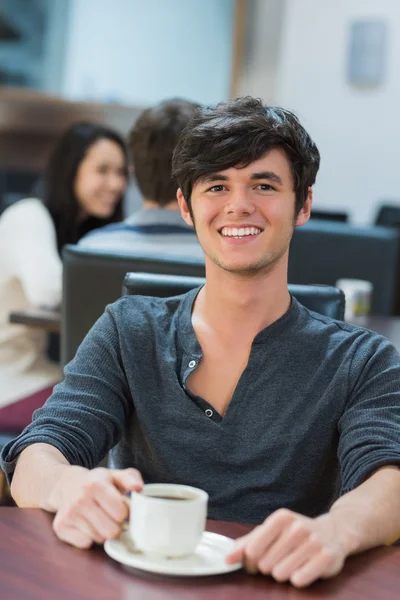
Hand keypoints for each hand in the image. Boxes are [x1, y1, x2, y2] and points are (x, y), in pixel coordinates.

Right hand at [50, 466, 142, 548]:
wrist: (66, 485)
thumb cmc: (96, 482)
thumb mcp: (114, 475)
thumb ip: (131, 478)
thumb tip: (139, 487)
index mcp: (96, 484)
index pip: (121, 513)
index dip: (123, 512)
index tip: (119, 507)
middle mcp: (80, 499)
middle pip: (111, 530)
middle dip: (114, 525)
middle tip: (109, 515)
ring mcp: (69, 514)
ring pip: (98, 538)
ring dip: (102, 531)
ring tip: (97, 518)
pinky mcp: (60, 527)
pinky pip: (84, 544)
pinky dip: (88, 538)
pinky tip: (86, 525)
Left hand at [226, 508, 349, 587]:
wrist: (333, 532)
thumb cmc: (295, 533)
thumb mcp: (272, 531)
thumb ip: (248, 543)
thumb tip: (227, 559)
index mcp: (280, 518)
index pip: (252, 550)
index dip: (252, 561)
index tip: (259, 559)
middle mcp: (297, 527)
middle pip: (265, 564)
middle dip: (269, 567)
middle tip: (281, 559)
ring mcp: (313, 542)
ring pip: (280, 574)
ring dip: (284, 574)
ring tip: (294, 563)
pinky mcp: (326, 558)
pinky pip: (299, 580)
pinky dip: (298, 579)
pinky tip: (304, 568)